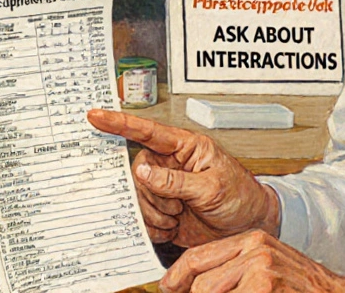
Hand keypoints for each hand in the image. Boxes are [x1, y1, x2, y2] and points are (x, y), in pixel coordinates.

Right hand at [87, 109, 279, 247]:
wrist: (249, 227)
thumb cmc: (240, 198)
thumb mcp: (211, 188)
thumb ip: (176, 181)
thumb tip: (144, 171)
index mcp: (186, 147)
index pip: (148, 131)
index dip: (119, 123)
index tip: (96, 116)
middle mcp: (171, 164)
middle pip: (139, 171)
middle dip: (152, 193)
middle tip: (174, 207)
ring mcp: (165, 187)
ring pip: (138, 196)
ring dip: (154, 213)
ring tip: (177, 218)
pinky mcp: (162, 209)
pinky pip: (143, 217)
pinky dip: (155, 227)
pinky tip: (172, 228)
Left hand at [160, 230, 344, 292]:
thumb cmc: (302, 288)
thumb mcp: (266, 269)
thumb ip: (234, 272)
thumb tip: (195, 287)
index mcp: (250, 241)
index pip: (199, 256)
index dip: (177, 276)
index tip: (168, 288)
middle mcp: (254, 248)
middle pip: (200, 281)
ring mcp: (260, 268)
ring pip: (208, 292)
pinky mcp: (265, 285)